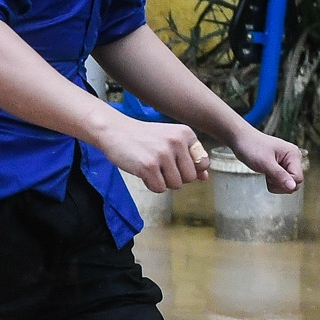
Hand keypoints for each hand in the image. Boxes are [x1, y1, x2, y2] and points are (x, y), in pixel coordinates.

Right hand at [94, 113, 210, 191]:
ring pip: (176, 185)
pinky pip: (159, 188)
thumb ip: (189, 157)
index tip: (174, 161)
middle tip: (160, 166)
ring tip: (150, 167)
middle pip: (190, 177)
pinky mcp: (148, 166)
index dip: (189, 168)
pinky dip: (151, 185)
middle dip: (175, 177)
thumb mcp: (169, 141)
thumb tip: (205, 177)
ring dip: (163, 182)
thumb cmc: (142, 137)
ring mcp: (162, 154)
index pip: (202, 163)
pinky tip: (142, 172)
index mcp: (186, 134)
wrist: (114, 130)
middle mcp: (177, 142)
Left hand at [228, 126, 303, 193]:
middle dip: (279, 183)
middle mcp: (293, 159)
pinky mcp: (281, 167)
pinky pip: (281, 181)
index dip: (284, 182)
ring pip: (287, 184)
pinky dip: (272, 181)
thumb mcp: (264, 163)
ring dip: (275, 183)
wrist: (241, 139)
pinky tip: (265, 172)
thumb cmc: (251, 147)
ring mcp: (287, 163)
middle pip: (294, 183)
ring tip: (265, 171)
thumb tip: (293, 187)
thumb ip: (279, 175)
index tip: (270, 176)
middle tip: (267, 173)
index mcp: (293, 155)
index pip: (297, 178)